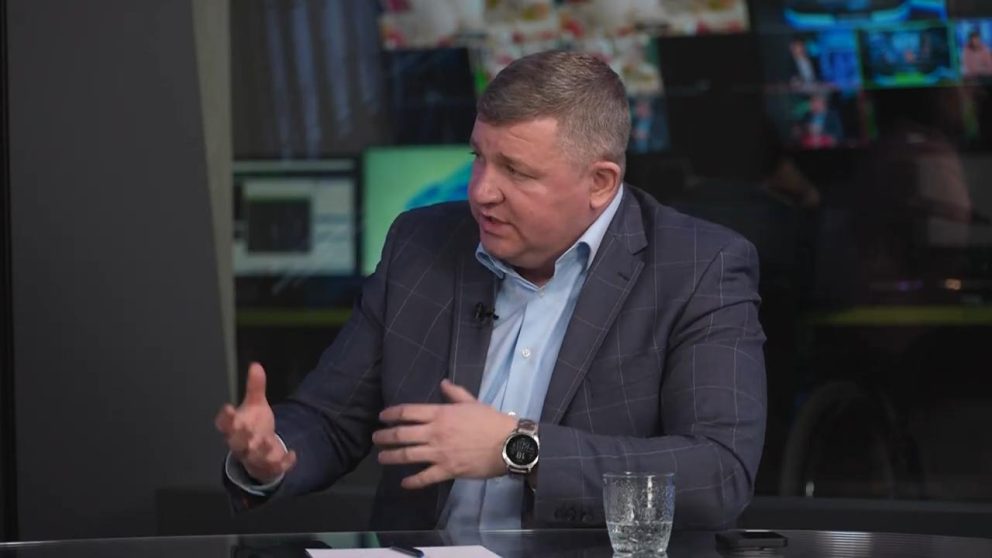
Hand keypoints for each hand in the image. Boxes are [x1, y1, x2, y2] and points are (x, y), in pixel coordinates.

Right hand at [214, 362, 296, 483]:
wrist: (262, 452)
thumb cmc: (254, 426)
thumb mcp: (256, 405)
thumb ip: (255, 388)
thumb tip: (256, 365)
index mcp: (234, 429)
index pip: (224, 424)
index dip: (225, 417)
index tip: (229, 408)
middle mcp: (241, 445)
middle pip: (236, 443)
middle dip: (241, 437)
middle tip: (247, 429)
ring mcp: (254, 457)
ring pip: (253, 457)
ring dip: (260, 451)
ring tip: (267, 441)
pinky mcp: (269, 466)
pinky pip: (275, 467)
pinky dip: (283, 462)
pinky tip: (292, 454)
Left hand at [373, 379, 517, 488]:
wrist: (507, 443)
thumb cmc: (490, 421)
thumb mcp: (472, 402)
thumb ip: (455, 393)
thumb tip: (443, 383)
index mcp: (440, 414)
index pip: (408, 412)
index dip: (391, 414)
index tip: (382, 417)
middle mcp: (434, 433)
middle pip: (401, 434)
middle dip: (385, 436)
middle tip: (376, 438)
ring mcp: (439, 453)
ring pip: (407, 455)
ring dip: (391, 456)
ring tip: (382, 457)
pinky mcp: (446, 470)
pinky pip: (424, 477)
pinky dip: (412, 481)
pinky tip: (403, 483)